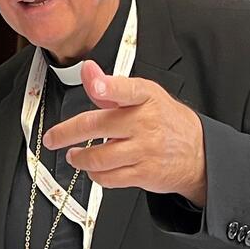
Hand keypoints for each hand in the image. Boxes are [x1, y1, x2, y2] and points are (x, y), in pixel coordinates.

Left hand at [43, 60, 207, 203]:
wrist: (197, 152)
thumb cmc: (164, 120)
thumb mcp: (144, 96)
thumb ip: (111, 87)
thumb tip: (88, 70)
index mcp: (146, 97)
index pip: (126, 89)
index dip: (108, 87)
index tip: (96, 86)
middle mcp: (145, 122)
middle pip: (97, 126)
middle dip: (66, 133)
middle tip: (52, 138)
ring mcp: (145, 150)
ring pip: (98, 157)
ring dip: (79, 158)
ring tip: (73, 155)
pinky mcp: (144, 173)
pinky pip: (109, 178)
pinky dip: (95, 175)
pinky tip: (94, 169)